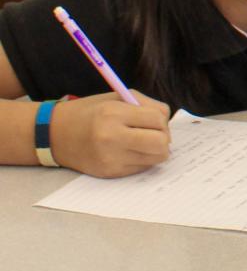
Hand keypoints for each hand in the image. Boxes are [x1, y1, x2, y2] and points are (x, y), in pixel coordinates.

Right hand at [50, 93, 170, 177]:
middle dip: (163, 137)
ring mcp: (110, 158)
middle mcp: (111, 138)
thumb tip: (167, 122)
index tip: (152, 119)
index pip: (158, 120)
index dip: (161, 120)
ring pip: (155, 158)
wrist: (55, 134)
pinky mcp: (110, 172)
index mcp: (113, 114)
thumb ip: (146, 105)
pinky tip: (128, 151)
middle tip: (153, 133)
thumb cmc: (91, 112)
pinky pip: (142, 168)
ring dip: (155, 150)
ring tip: (141, 141)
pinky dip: (142, 159)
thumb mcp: (117, 98)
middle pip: (161, 143)